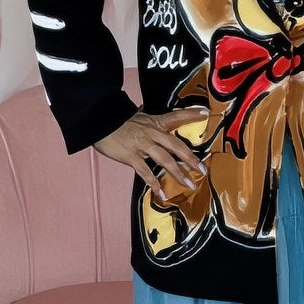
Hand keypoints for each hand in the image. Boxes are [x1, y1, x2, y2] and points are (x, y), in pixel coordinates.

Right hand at [94, 107, 208, 199]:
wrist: (98, 122)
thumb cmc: (116, 120)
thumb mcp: (135, 116)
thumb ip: (145, 117)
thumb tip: (144, 110)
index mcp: (154, 122)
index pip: (176, 117)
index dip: (191, 115)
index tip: (205, 114)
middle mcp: (152, 133)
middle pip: (176, 145)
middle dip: (191, 158)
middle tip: (202, 170)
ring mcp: (142, 145)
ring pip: (165, 160)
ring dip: (178, 173)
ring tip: (189, 184)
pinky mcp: (131, 156)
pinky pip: (145, 172)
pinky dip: (154, 184)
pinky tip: (161, 194)